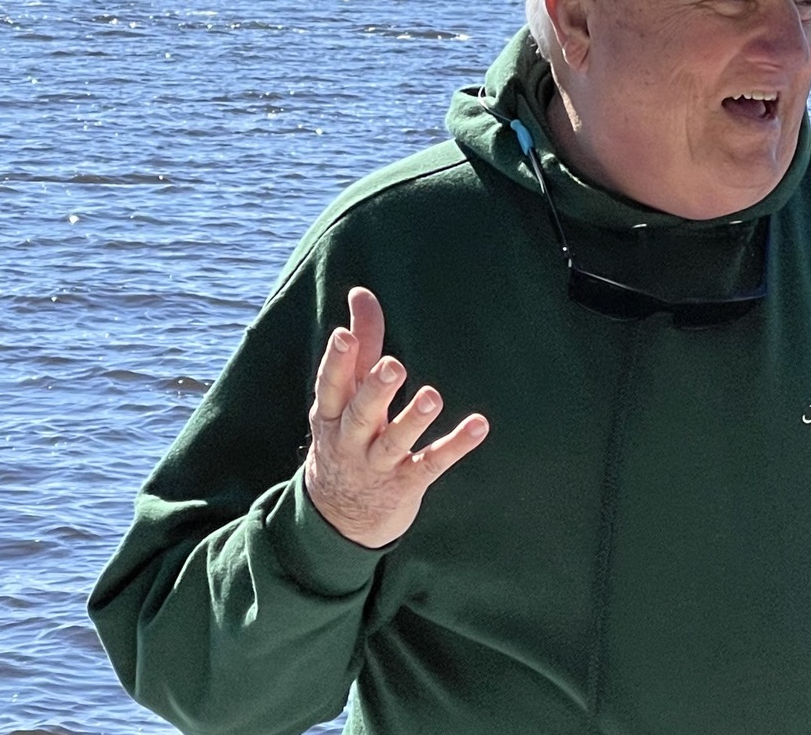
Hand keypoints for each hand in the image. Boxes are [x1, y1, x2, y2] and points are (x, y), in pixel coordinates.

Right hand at [303, 286, 488, 548]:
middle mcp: (352, 440)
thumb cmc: (346, 435)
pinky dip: (455, 445)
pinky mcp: (407, 483)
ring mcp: (379, 464)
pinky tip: (479, 425)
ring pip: (395, 441)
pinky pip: (432, 463)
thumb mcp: (345, 396)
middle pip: (361, 414)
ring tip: (433, 396)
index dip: (337, 362)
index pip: (332, 385)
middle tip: (394, 365)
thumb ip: (361, 344)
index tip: (345, 335)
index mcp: (333, 415)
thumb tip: (360, 292)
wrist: (338, 518)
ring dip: (413, 419)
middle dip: (376, 390)